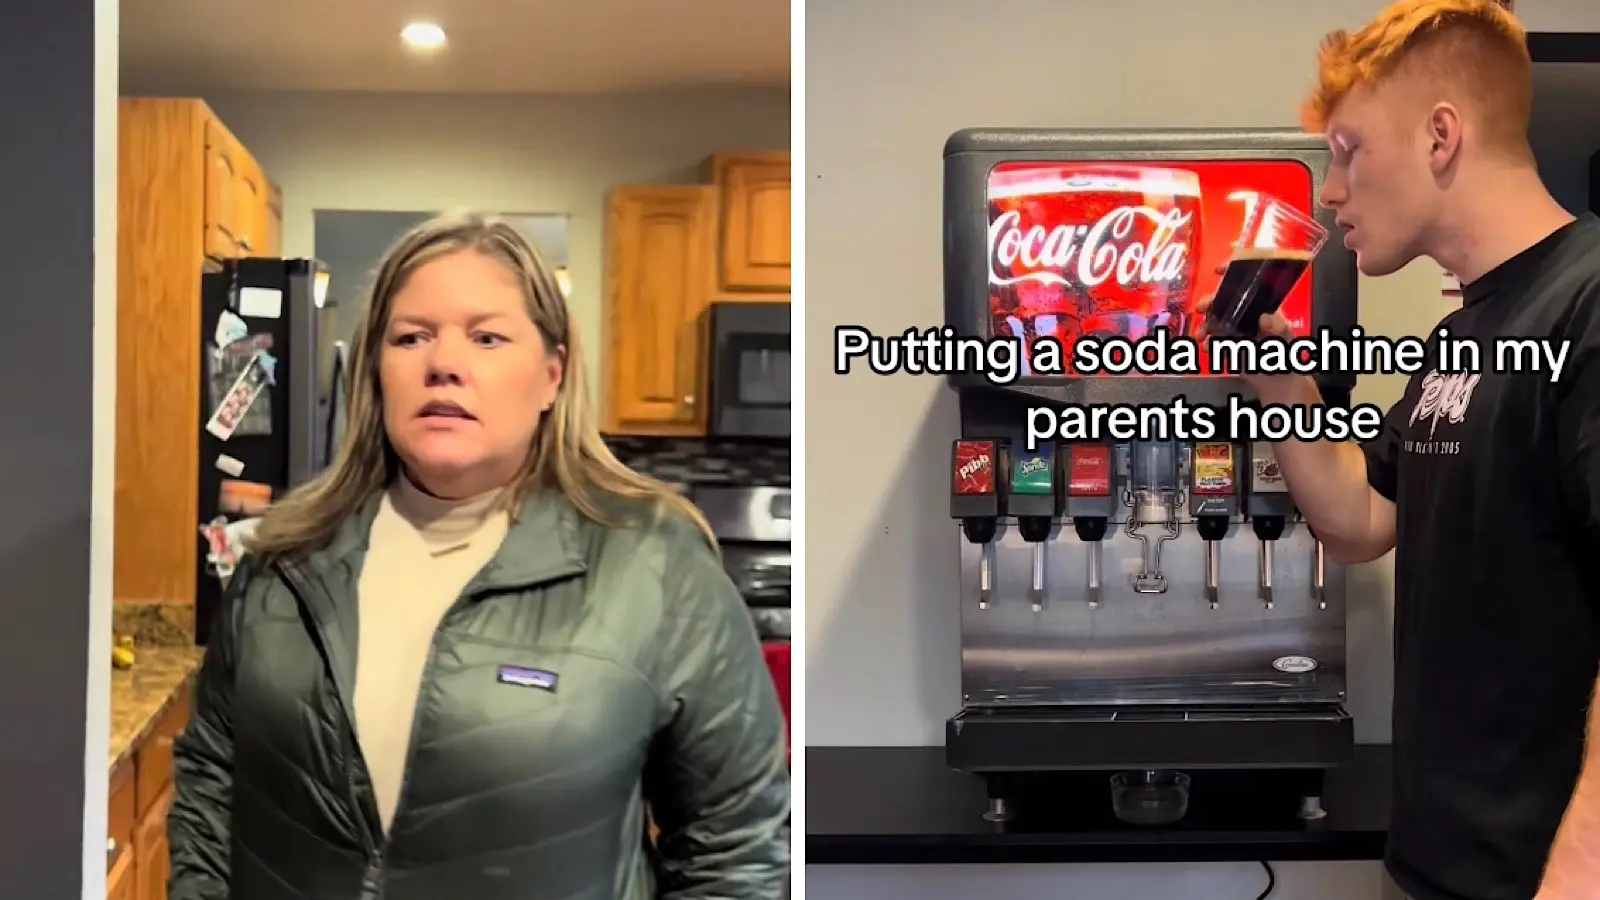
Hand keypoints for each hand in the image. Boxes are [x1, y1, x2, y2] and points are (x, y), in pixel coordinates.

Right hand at [1192, 265, 1298, 394]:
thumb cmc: (1285, 354)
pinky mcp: (1227, 342)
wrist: (1277, 380)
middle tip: (1201, 308)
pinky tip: (1206, 347)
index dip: (1234, 271)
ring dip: (1204, 324)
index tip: (1220, 270)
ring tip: (1200, 336)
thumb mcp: (1285, 339)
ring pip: (1214, 318)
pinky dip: (1206, 341)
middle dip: (1210, 301)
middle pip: (1224, 299)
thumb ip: (1278, 329)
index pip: (1248, 282)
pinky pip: (1212, 337)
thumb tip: (1264, 318)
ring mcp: (1235, 327)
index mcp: (1261, 305)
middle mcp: (1246, 312)